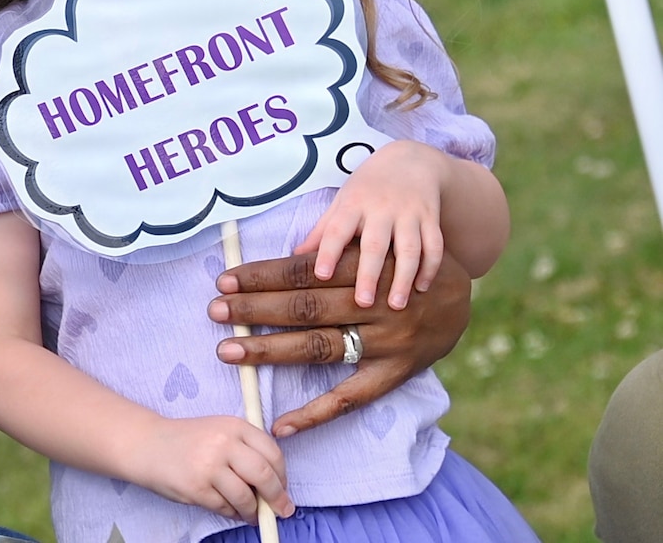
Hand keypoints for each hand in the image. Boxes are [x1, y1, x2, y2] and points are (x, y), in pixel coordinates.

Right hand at [128, 415, 293, 523]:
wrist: (147, 444)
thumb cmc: (187, 440)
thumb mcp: (219, 431)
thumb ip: (246, 449)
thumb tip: (274, 484)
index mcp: (234, 425)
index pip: (272, 453)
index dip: (282, 476)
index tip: (283, 487)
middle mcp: (223, 443)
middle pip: (264, 475)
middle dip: (277, 498)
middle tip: (281, 509)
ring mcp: (209, 466)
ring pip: (246, 498)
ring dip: (253, 511)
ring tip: (251, 514)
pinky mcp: (197, 488)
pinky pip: (225, 508)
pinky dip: (232, 513)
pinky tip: (230, 509)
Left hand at [206, 244, 469, 436]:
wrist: (456, 291)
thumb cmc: (396, 262)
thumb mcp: (370, 245)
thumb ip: (330, 251)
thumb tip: (283, 252)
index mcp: (366, 267)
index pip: (304, 272)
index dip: (262, 275)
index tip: (225, 279)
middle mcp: (376, 305)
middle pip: (306, 308)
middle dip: (256, 309)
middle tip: (215, 310)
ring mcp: (387, 343)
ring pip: (321, 348)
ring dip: (270, 350)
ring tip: (228, 350)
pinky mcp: (396, 374)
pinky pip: (351, 399)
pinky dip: (316, 414)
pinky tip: (281, 425)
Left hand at [294, 140, 445, 309]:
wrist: (411, 161)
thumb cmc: (368, 188)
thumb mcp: (342, 202)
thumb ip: (323, 230)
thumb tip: (295, 258)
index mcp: (354, 204)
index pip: (338, 229)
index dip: (328, 252)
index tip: (321, 276)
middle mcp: (382, 208)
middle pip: (375, 244)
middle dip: (369, 274)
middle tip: (363, 303)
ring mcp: (409, 213)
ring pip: (410, 248)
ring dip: (404, 277)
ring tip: (397, 305)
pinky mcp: (431, 218)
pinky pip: (434, 245)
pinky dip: (431, 268)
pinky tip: (422, 289)